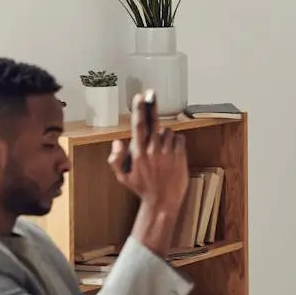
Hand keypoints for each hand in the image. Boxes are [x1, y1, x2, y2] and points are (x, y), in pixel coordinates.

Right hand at [108, 92, 187, 209]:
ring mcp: (168, 152)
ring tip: (160, 151)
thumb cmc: (142, 188)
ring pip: (167, 131)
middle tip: (150, 93)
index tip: (139, 96)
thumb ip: (115, 158)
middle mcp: (153, 150)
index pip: (138, 126)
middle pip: (153, 122)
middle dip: (151, 106)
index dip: (139, 110)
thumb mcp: (123, 177)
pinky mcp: (180, 155)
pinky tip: (170, 152)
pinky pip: (179, 139)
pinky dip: (175, 142)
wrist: (163, 201)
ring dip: (163, 135)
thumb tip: (118, 140)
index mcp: (138, 153)